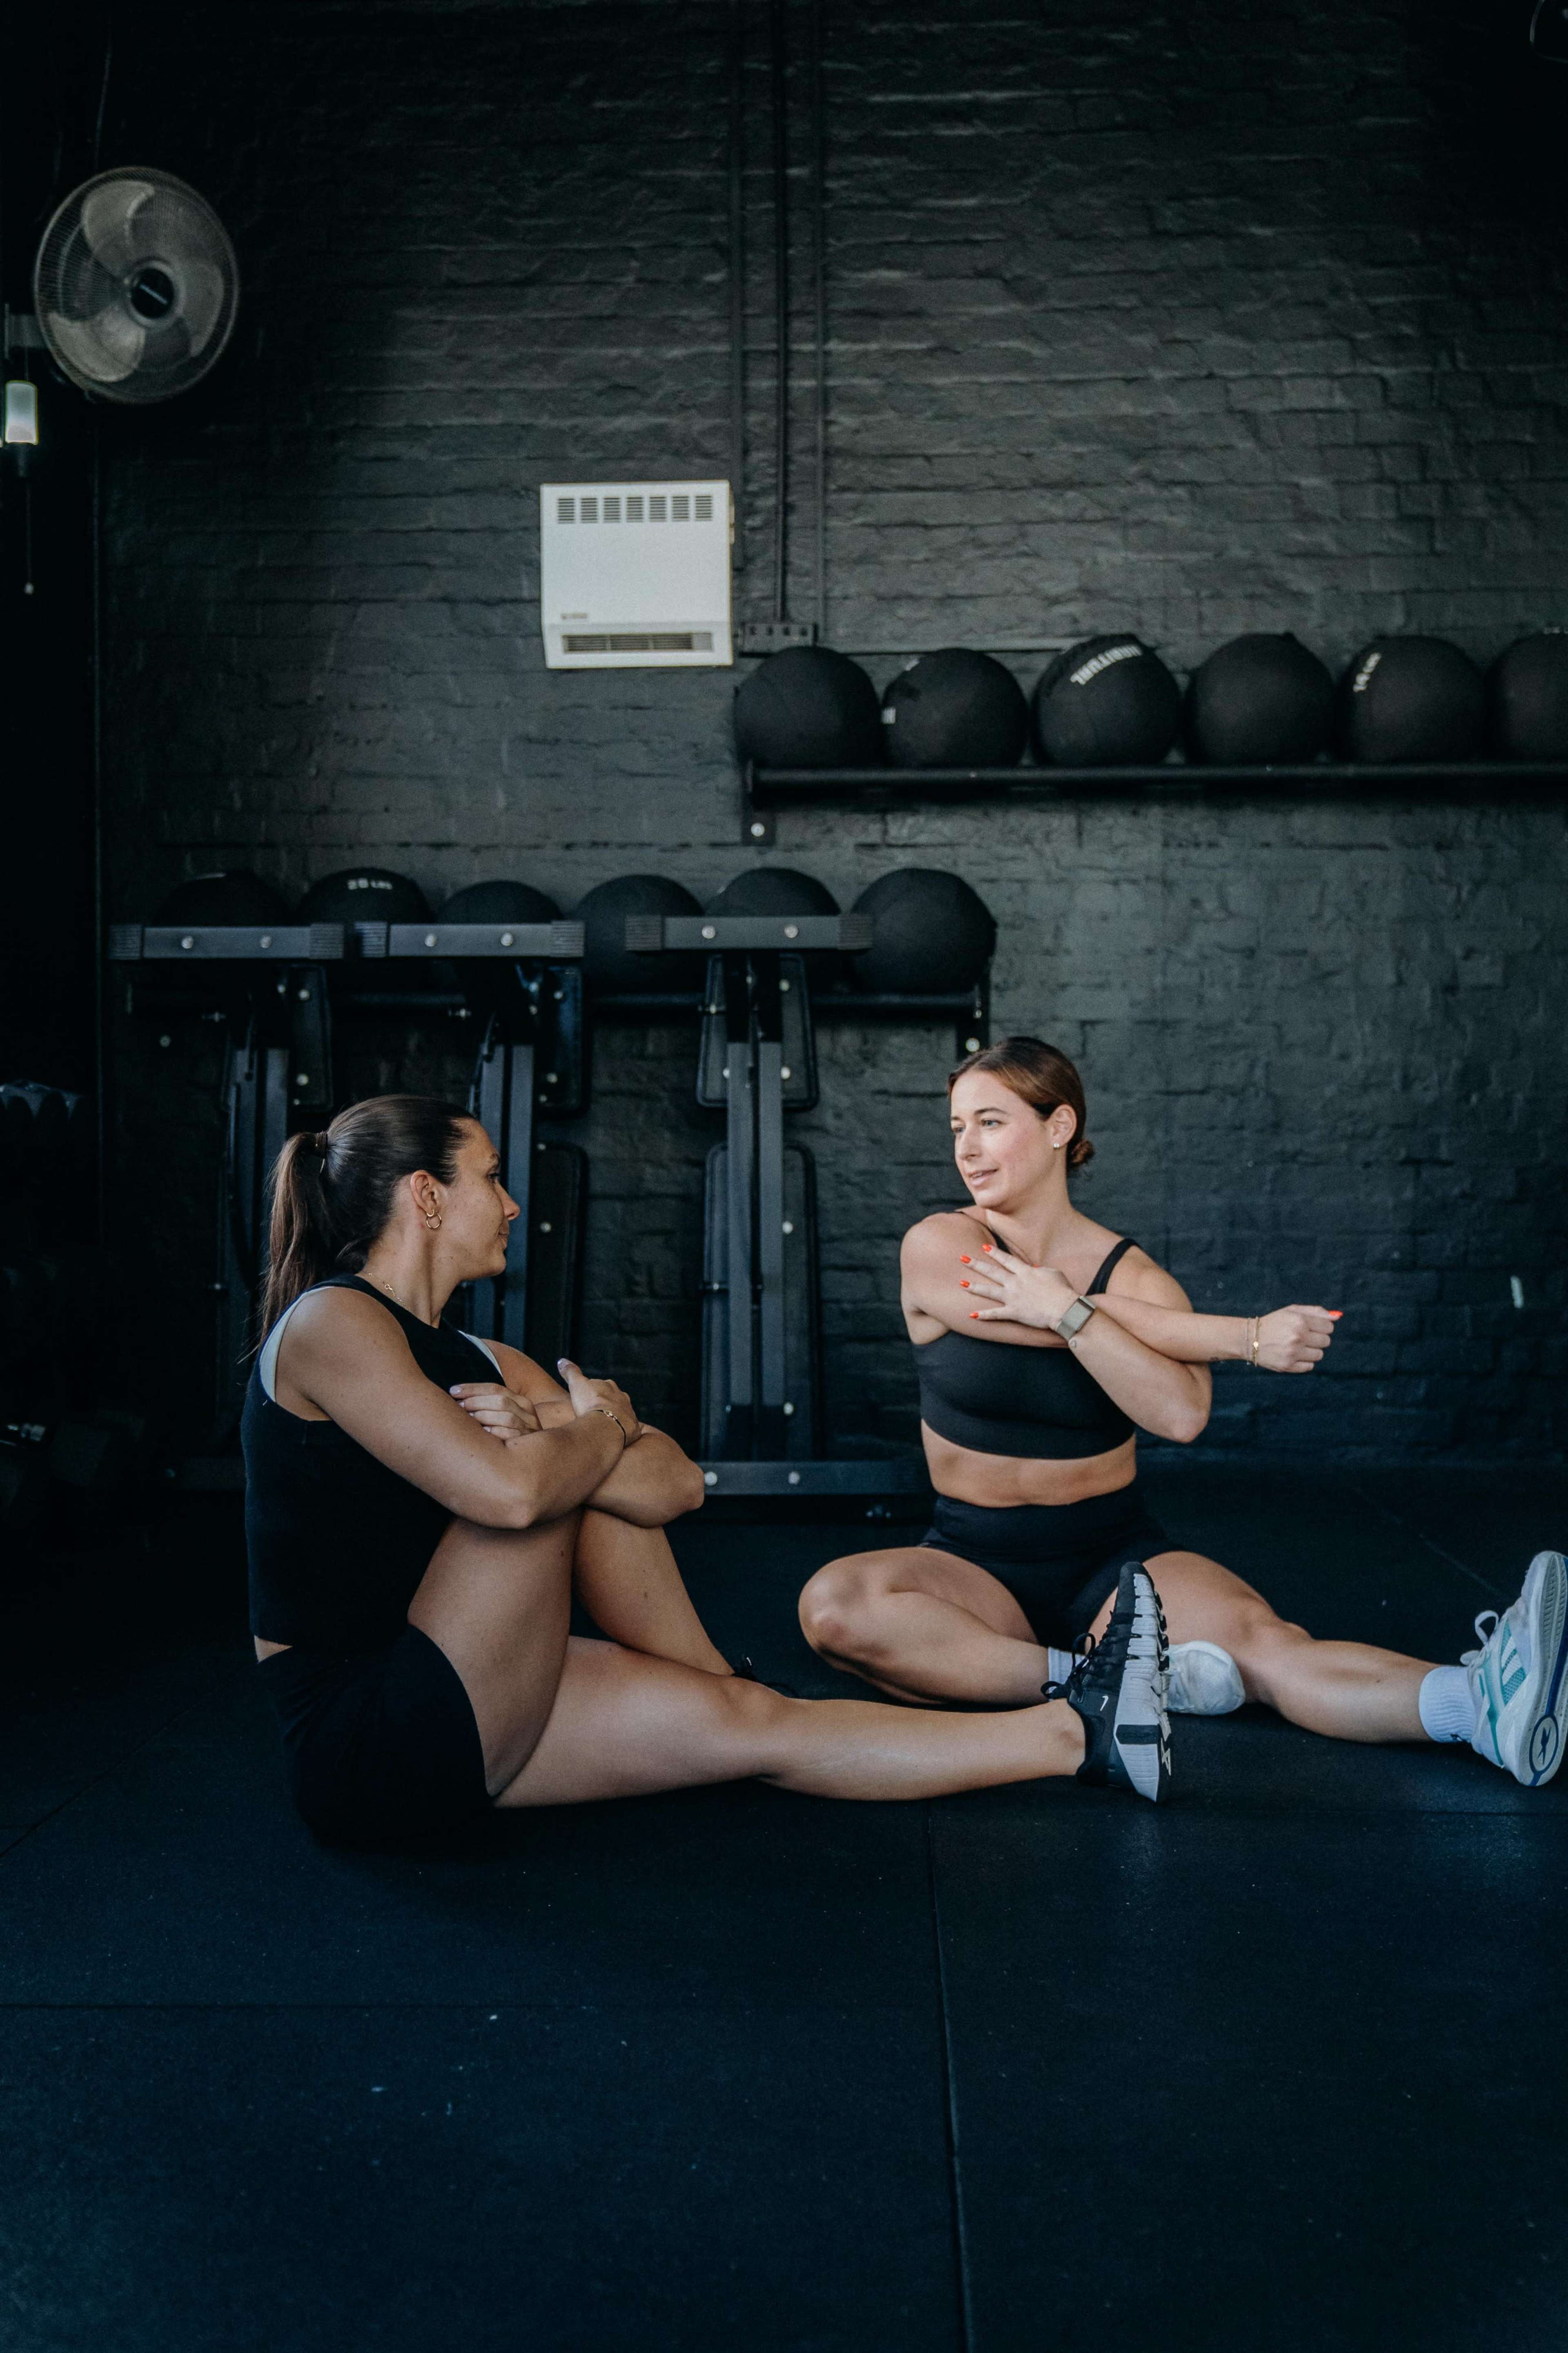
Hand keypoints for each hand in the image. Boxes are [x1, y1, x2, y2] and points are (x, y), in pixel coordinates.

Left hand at [448, 1382, 543, 1442]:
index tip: (454, 1391)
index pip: (495, 1389)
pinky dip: (495, 1432)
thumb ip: (492, 1406)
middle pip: (500, 1401)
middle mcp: (527, 1413)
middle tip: (459, 1406)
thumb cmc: (513, 1435)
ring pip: (506, 1417)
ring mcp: (529, 1428)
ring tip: (468, 1419)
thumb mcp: (508, 1416)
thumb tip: (461, 1399)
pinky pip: (510, 1435)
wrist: (538, 1457)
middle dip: (476, 1402)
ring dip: (484, 1416)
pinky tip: (483, 1433)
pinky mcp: (527, 1443)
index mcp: (521, 1401)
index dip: (472, 1389)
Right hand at [557, 1359, 642, 1441]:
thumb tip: (561, 1361)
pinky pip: (627, 1428)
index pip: (601, 1386)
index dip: (593, 1392)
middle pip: (614, 1399)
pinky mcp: (633, 1428)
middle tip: (595, 1412)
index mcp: (609, 1386)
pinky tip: (613, 1435)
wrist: (607, 1426)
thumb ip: (571, 1372)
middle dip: (606, 1403)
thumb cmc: (590, 1403)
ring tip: (604, 1425)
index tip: (587, 1399)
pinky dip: (621, 1430)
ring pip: (622, 1413)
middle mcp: (622, 1397)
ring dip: (614, 1417)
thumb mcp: (577, 1384)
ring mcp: (629, 1412)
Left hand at [959, 1244, 1079, 1330]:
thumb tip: (1035, 1269)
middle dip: (976, 1264)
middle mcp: (1015, 1282)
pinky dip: (984, 1315)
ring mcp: (1013, 1297)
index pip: (1006, 1260)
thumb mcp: (1053, 1273)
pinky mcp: (1014, 1312)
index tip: (984, 1247)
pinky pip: (996, 1314)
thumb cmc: (1062, 1290)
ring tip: (962, 1284)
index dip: (994, 1253)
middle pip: (992, 1272)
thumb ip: (1041, 1270)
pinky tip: (972, 1315)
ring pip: (989, 1291)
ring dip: (975, 1287)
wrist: (1064, 1308)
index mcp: (1025, 1272)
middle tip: (962, 1259)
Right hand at [1255, 1306, 1338, 1372]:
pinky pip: (1309, 1366)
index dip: (1322, 1328)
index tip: (1313, 1328)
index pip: (1329, 1328)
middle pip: (1326, 1342)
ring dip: (1311, 1351)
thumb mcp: (1292, 1311)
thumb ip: (1316, 1311)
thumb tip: (1337, 1317)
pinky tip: (1294, 1355)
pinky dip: (1305, 1361)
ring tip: (1298, 1346)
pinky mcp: (1288, 1366)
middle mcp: (1298, 1337)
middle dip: (1317, 1339)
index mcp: (1300, 1321)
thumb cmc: (1274, 1322)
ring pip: (1319, 1355)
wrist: (1250, 1338)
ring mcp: (1293, 1353)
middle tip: (1304, 1337)